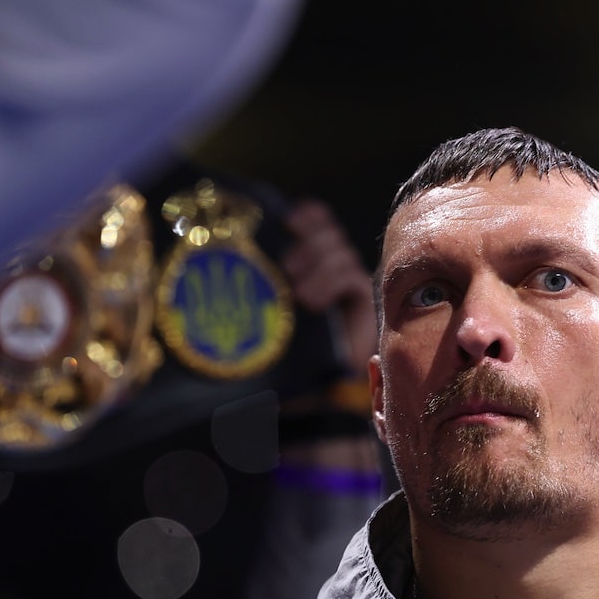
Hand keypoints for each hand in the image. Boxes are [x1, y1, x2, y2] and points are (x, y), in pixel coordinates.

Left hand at [281, 199, 376, 373]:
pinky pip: (351, 277)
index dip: (309, 215)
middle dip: (310, 242)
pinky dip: (331, 284)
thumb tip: (234, 257)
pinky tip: (312, 302)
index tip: (288, 219)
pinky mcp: (363, 300)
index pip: (318, 221)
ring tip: (298, 295)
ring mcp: (349, 282)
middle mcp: (331, 266)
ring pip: (341, 253)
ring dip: (318, 267)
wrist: (315, 383)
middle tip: (287, 267)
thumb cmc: (288, 345)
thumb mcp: (273, 307)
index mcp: (310, 258)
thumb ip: (267, 283)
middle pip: (330, 234)